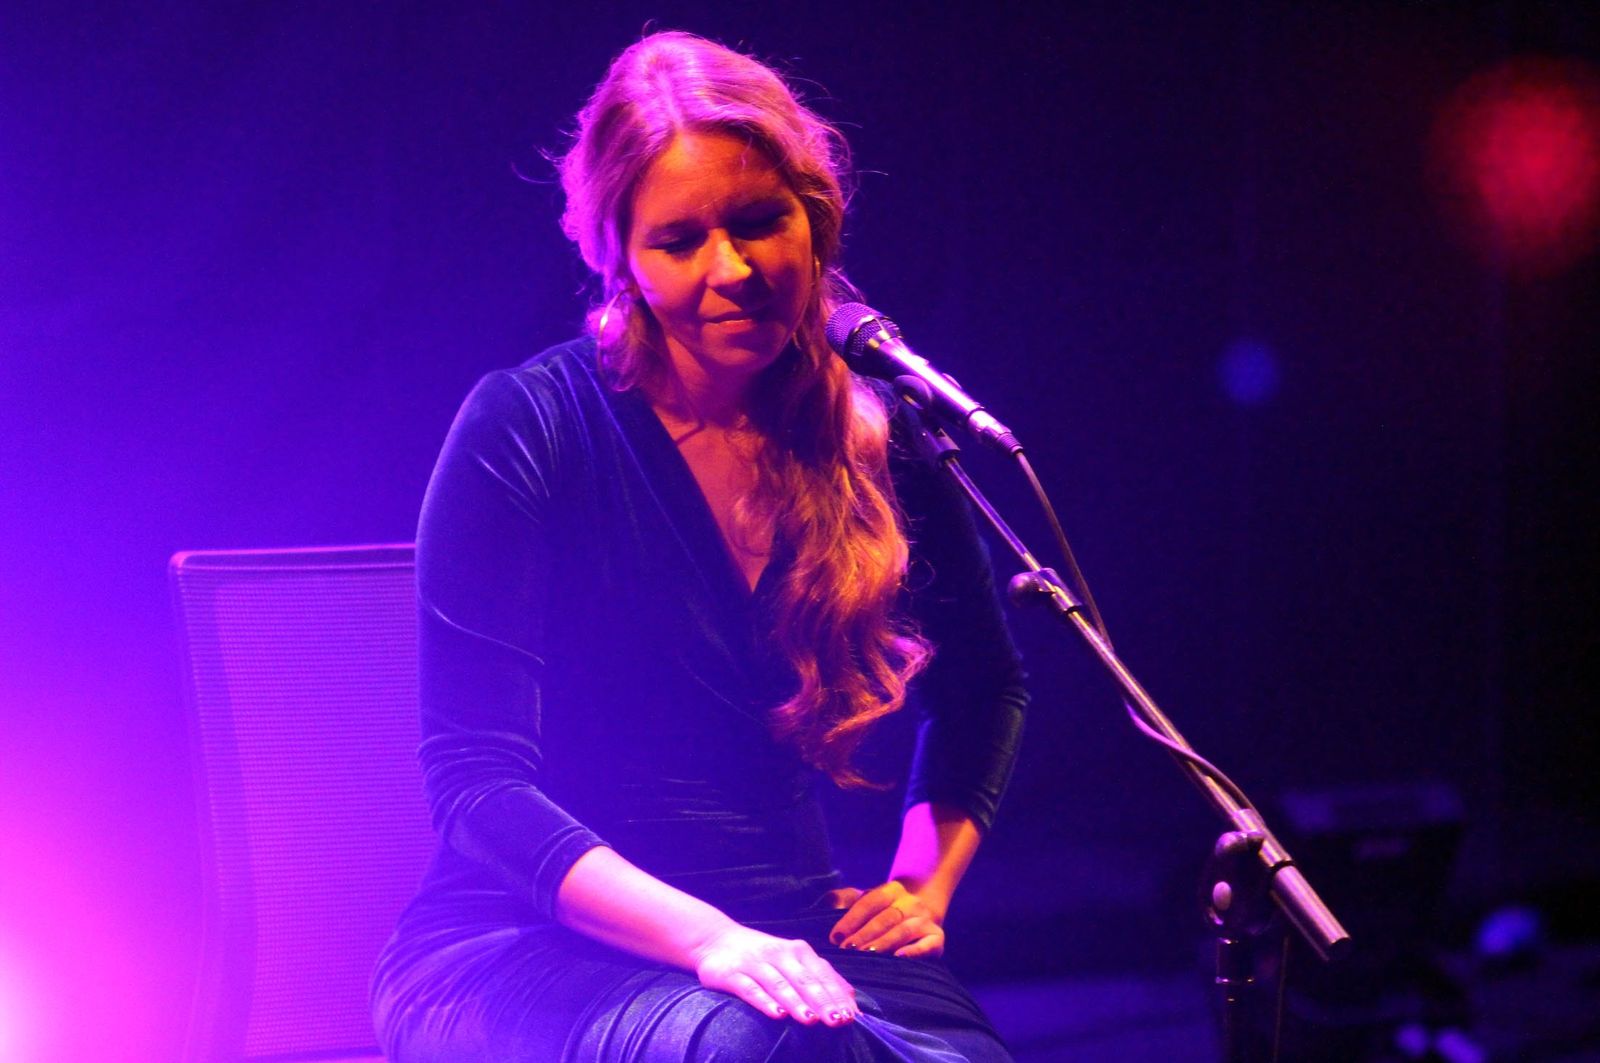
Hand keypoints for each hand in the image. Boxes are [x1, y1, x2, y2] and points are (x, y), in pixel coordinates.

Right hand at [691, 924, 859, 1024]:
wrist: (715, 940)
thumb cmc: (763, 956)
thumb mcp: (793, 960)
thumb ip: (820, 977)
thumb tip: (851, 998)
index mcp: (798, 951)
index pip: (822, 975)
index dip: (837, 996)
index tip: (851, 1017)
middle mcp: (779, 954)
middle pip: (805, 980)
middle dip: (822, 1001)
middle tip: (837, 1021)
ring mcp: (755, 963)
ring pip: (780, 984)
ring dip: (796, 1002)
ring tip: (811, 1021)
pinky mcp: (733, 974)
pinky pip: (751, 989)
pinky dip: (765, 1001)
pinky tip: (777, 1015)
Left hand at [827, 880, 944, 957]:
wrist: (921, 913)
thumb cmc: (883, 912)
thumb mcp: (864, 899)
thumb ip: (844, 899)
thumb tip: (828, 902)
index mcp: (891, 890)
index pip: (870, 902)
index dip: (851, 919)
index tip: (835, 937)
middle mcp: (911, 902)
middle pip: (886, 917)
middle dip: (865, 935)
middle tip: (847, 950)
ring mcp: (925, 919)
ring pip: (904, 930)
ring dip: (884, 943)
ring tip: (866, 955)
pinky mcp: (937, 938)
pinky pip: (929, 944)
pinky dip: (915, 951)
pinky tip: (899, 958)